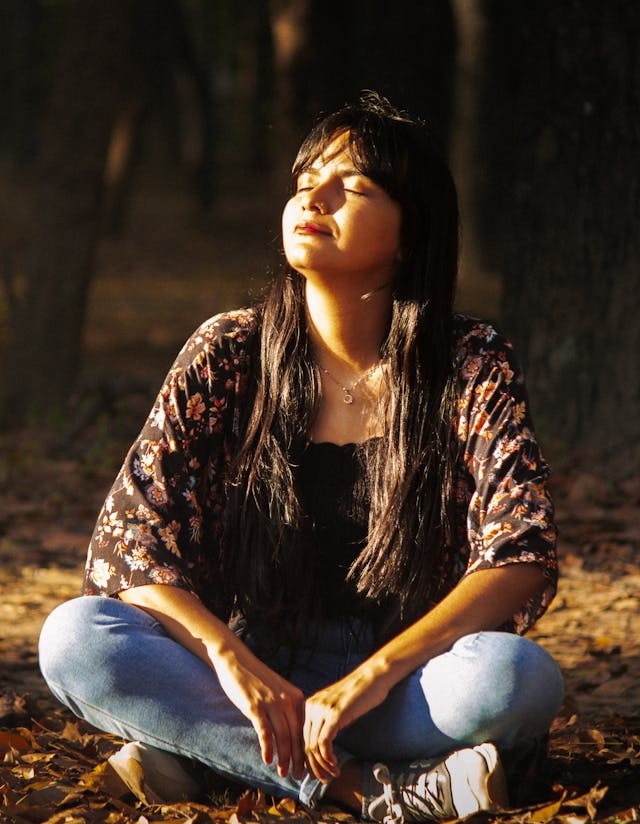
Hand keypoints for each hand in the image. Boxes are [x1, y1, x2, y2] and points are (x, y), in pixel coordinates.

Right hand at [214, 649, 305, 778]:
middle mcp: (287, 700)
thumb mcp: (278, 691)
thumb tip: (291, 732)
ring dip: (284, 758)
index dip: (306, 749)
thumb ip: (286, 708)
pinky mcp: (255, 706)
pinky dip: (268, 747)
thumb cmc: (257, 678)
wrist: (237, 661)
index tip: (306, 765)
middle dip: (298, 758)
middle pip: (296, 735)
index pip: (304, 728)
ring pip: (283, 736)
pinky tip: (267, 760)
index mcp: (296, 697)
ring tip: (283, 773)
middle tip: (298, 776)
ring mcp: (271, 703)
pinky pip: (265, 731)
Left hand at [303, 668, 388, 781]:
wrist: (373, 677)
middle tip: (324, 780)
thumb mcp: (338, 709)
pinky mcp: (334, 715)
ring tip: (332, 775)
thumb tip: (324, 748)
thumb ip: (328, 723)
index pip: (303, 738)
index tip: (316, 773)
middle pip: (306, 744)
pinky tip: (335, 766)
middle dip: (313, 766)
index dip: (307, 759)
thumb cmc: (360, 693)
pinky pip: (324, 743)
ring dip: (322, 766)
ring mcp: (322, 710)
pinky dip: (328, 759)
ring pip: (313, 746)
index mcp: (310, 705)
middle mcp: (312, 707)